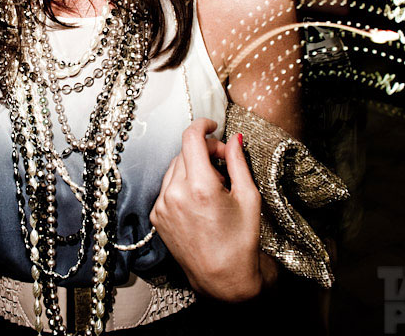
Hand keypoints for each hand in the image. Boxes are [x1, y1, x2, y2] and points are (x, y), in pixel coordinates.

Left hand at [149, 118, 263, 300]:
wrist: (223, 279)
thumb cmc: (241, 241)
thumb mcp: (248, 197)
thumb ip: (238, 162)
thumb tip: (233, 138)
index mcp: (199, 187)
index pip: (191, 138)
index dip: (202, 125)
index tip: (213, 125)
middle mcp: (175, 194)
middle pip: (184, 152)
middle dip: (204, 151)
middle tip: (224, 163)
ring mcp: (162, 206)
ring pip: (174, 168)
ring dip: (192, 167)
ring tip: (213, 185)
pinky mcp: (156, 217)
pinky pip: (167, 187)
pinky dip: (181, 185)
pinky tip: (199, 200)